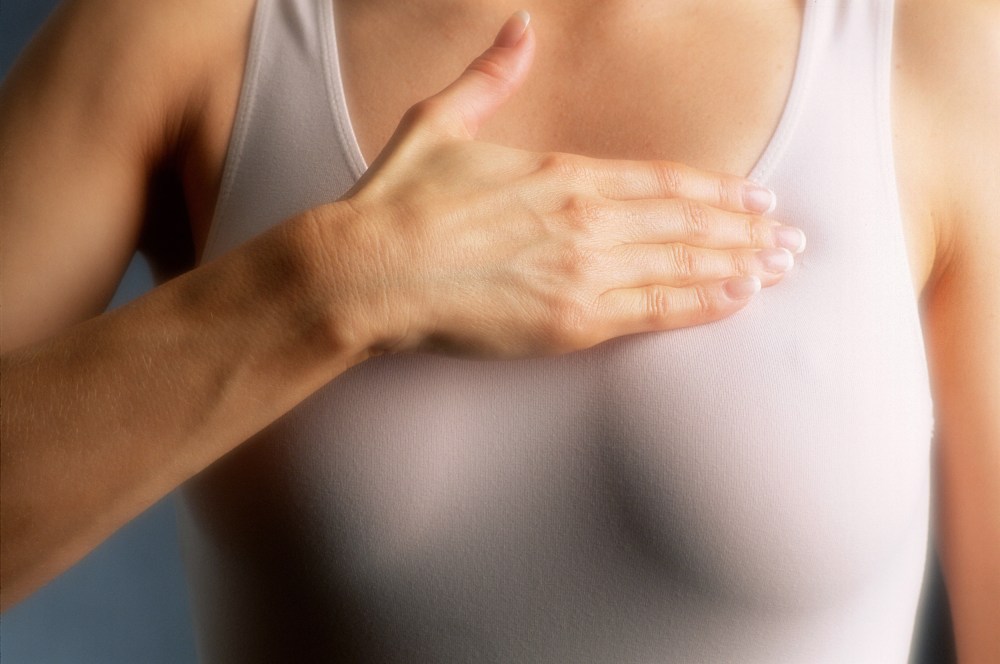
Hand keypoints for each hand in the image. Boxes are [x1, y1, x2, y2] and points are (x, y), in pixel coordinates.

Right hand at [317, 11, 804, 358]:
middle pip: (688, 222)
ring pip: (683, 264)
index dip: (716, 189)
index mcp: (561, 171)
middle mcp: (586, 219)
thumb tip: (519, 26)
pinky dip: (704, 302)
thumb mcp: (438, 122)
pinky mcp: (571, 322)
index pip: (663, 180)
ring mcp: (584, 272)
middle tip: (792, 236)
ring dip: (740, 264)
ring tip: (782, 266)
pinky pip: (656, 310)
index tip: (755, 195)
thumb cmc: (398, 201)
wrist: (368, 271)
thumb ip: (489, 76)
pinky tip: (738, 298)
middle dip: (747, 229)